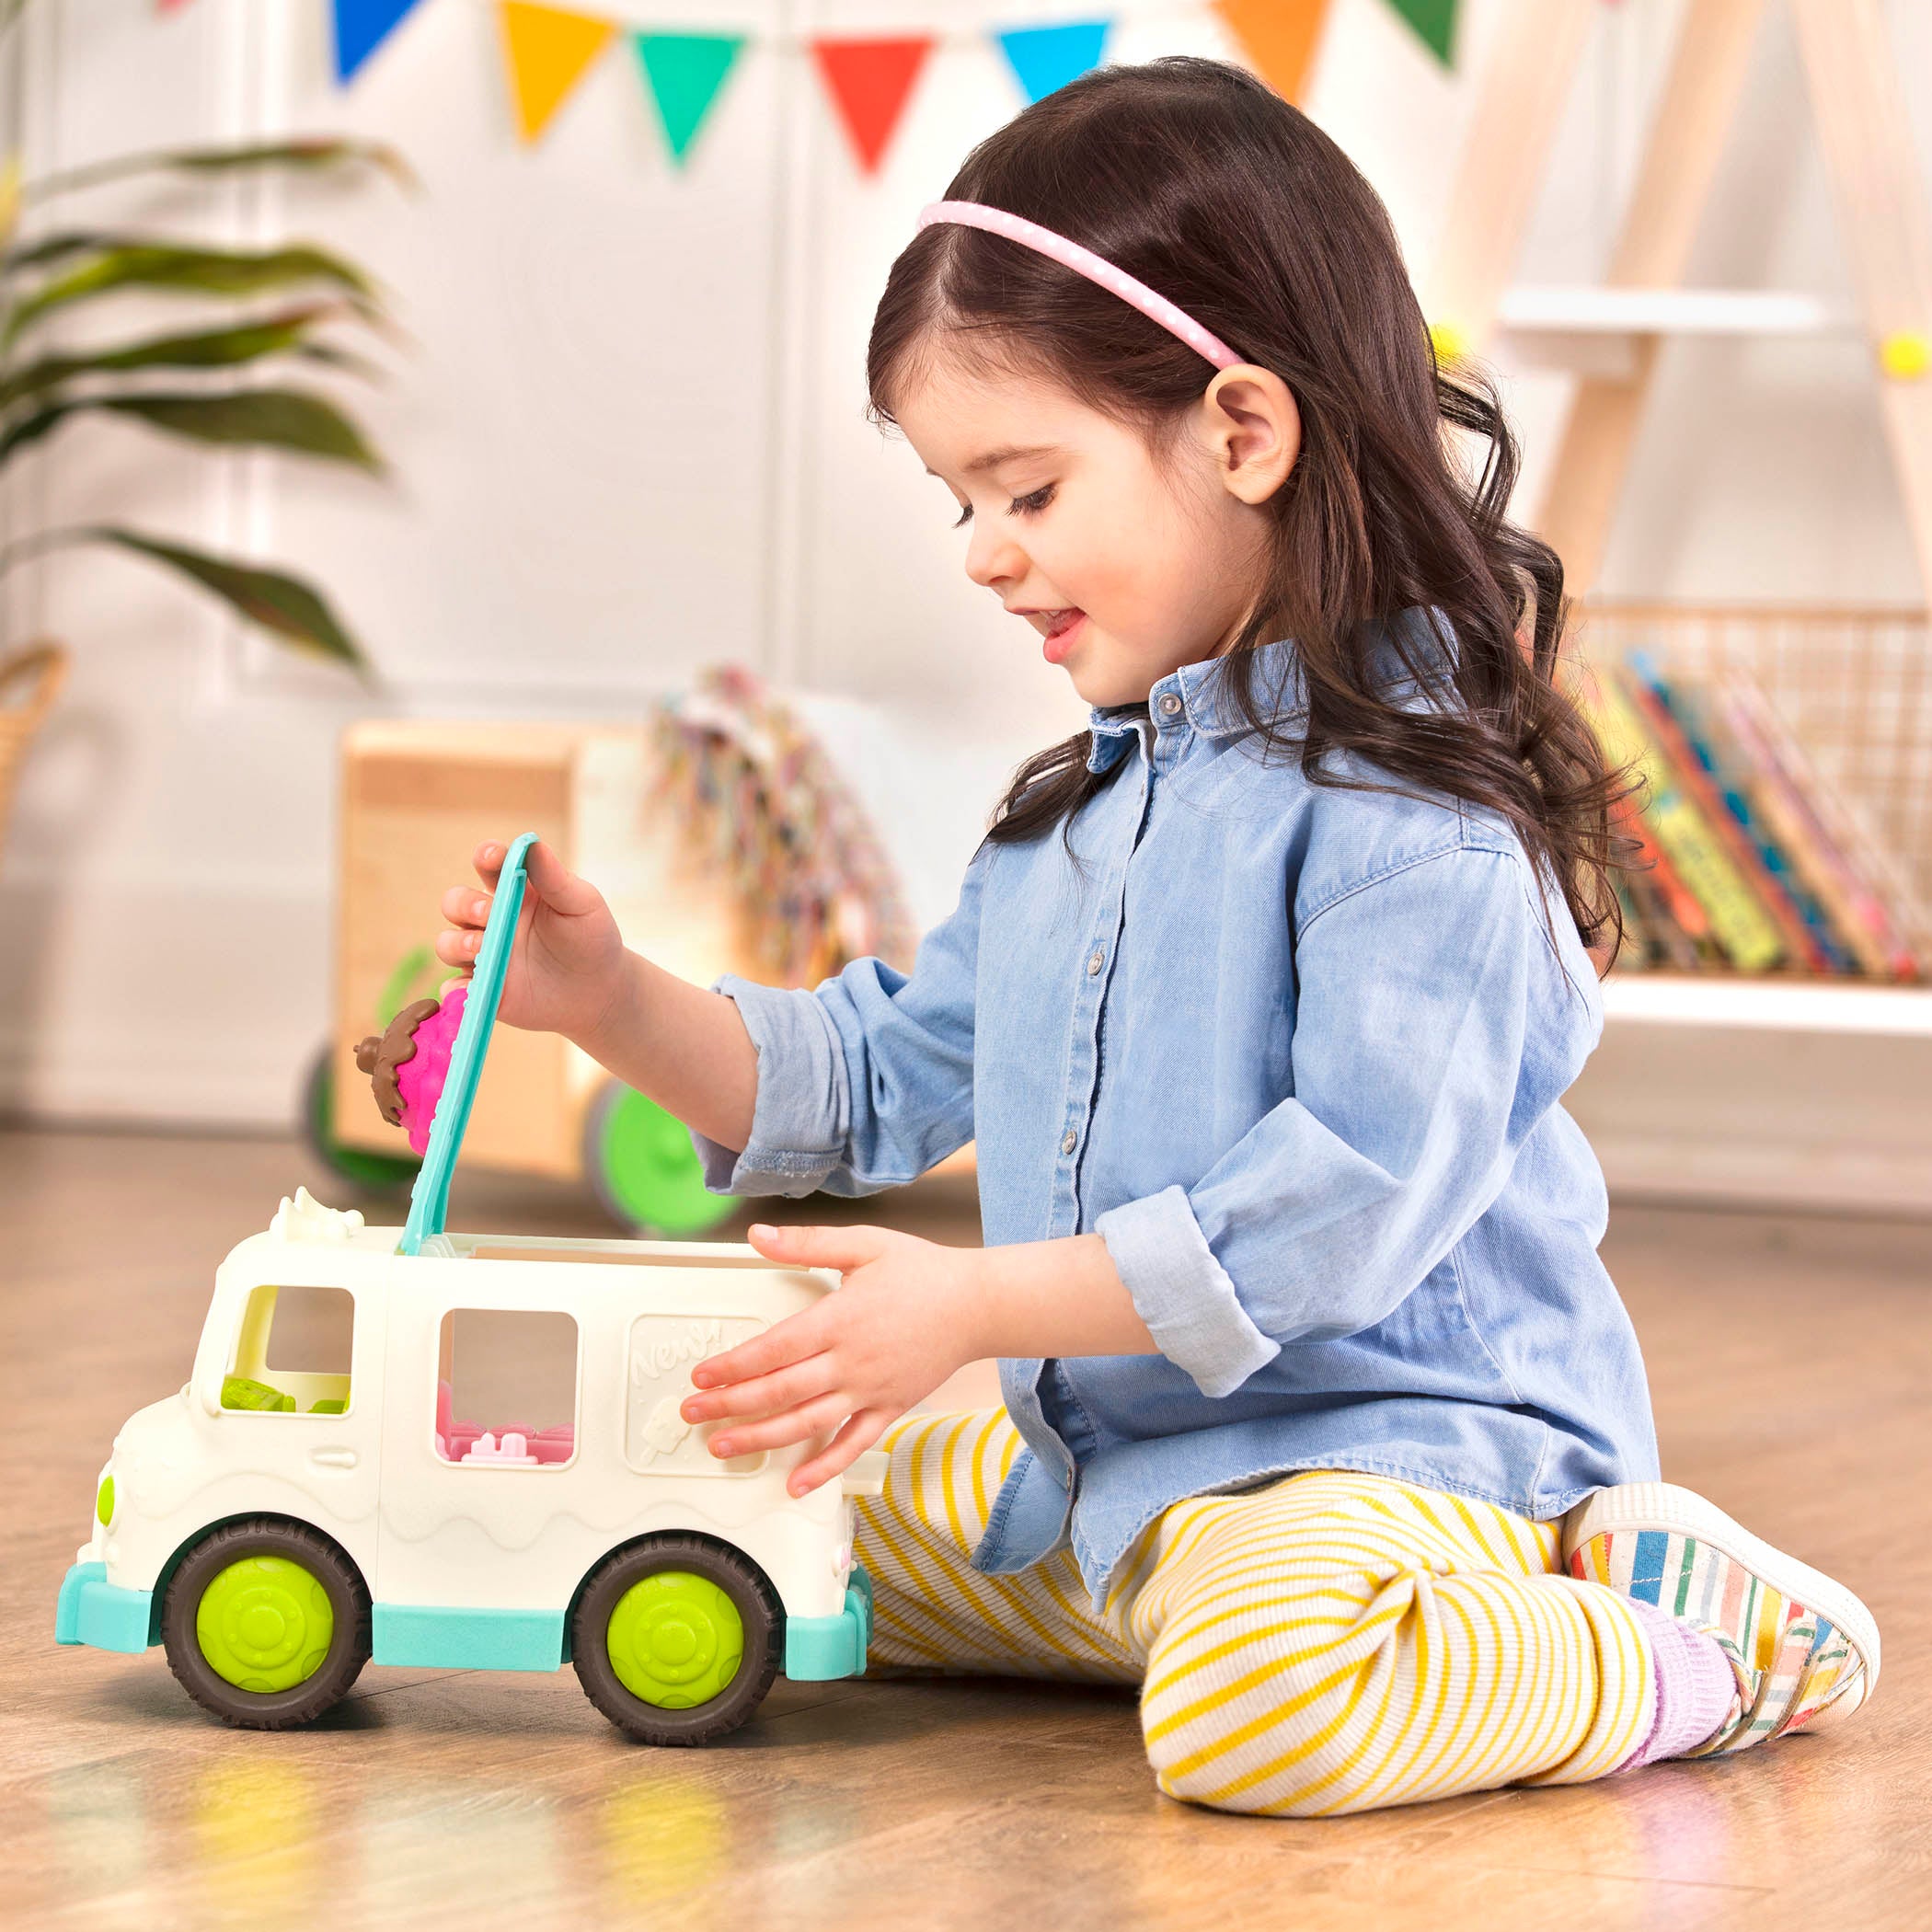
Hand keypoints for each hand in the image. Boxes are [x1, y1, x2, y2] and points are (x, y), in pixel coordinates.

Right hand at [435, 838, 626, 1040]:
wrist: (600, 991)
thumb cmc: (591, 939)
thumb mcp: (582, 905)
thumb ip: (555, 877)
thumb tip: (532, 844)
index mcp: (514, 890)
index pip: (489, 865)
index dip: (485, 857)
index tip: (492, 856)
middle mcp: (492, 920)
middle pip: (456, 902)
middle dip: (465, 905)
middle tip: (488, 913)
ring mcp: (484, 954)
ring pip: (448, 943)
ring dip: (458, 943)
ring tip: (482, 948)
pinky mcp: (484, 988)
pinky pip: (456, 989)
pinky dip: (456, 990)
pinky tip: (471, 990)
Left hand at [680, 1222, 988, 1496]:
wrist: (979, 1305)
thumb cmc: (923, 1271)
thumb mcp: (864, 1244)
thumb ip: (807, 1243)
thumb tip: (756, 1235)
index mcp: (839, 1319)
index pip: (774, 1350)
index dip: (733, 1366)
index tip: (701, 1376)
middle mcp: (851, 1361)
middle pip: (780, 1390)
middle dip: (730, 1404)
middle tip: (692, 1413)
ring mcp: (870, 1391)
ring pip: (807, 1423)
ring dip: (761, 1438)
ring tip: (722, 1447)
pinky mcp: (889, 1408)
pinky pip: (852, 1445)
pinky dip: (824, 1468)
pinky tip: (796, 1483)